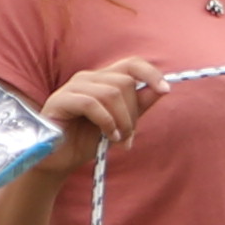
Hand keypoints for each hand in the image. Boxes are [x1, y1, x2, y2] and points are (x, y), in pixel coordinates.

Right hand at [44, 55, 166, 151]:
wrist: (59, 160)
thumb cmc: (87, 140)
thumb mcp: (120, 123)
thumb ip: (139, 106)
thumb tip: (163, 89)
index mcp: (103, 80)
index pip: (131, 64)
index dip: (151, 74)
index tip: (165, 91)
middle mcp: (88, 78)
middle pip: (125, 83)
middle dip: (132, 112)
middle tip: (128, 136)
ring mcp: (73, 87)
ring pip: (111, 93)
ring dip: (121, 120)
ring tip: (117, 139)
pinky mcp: (60, 100)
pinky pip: (91, 104)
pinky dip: (106, 121)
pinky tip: (107, 136)